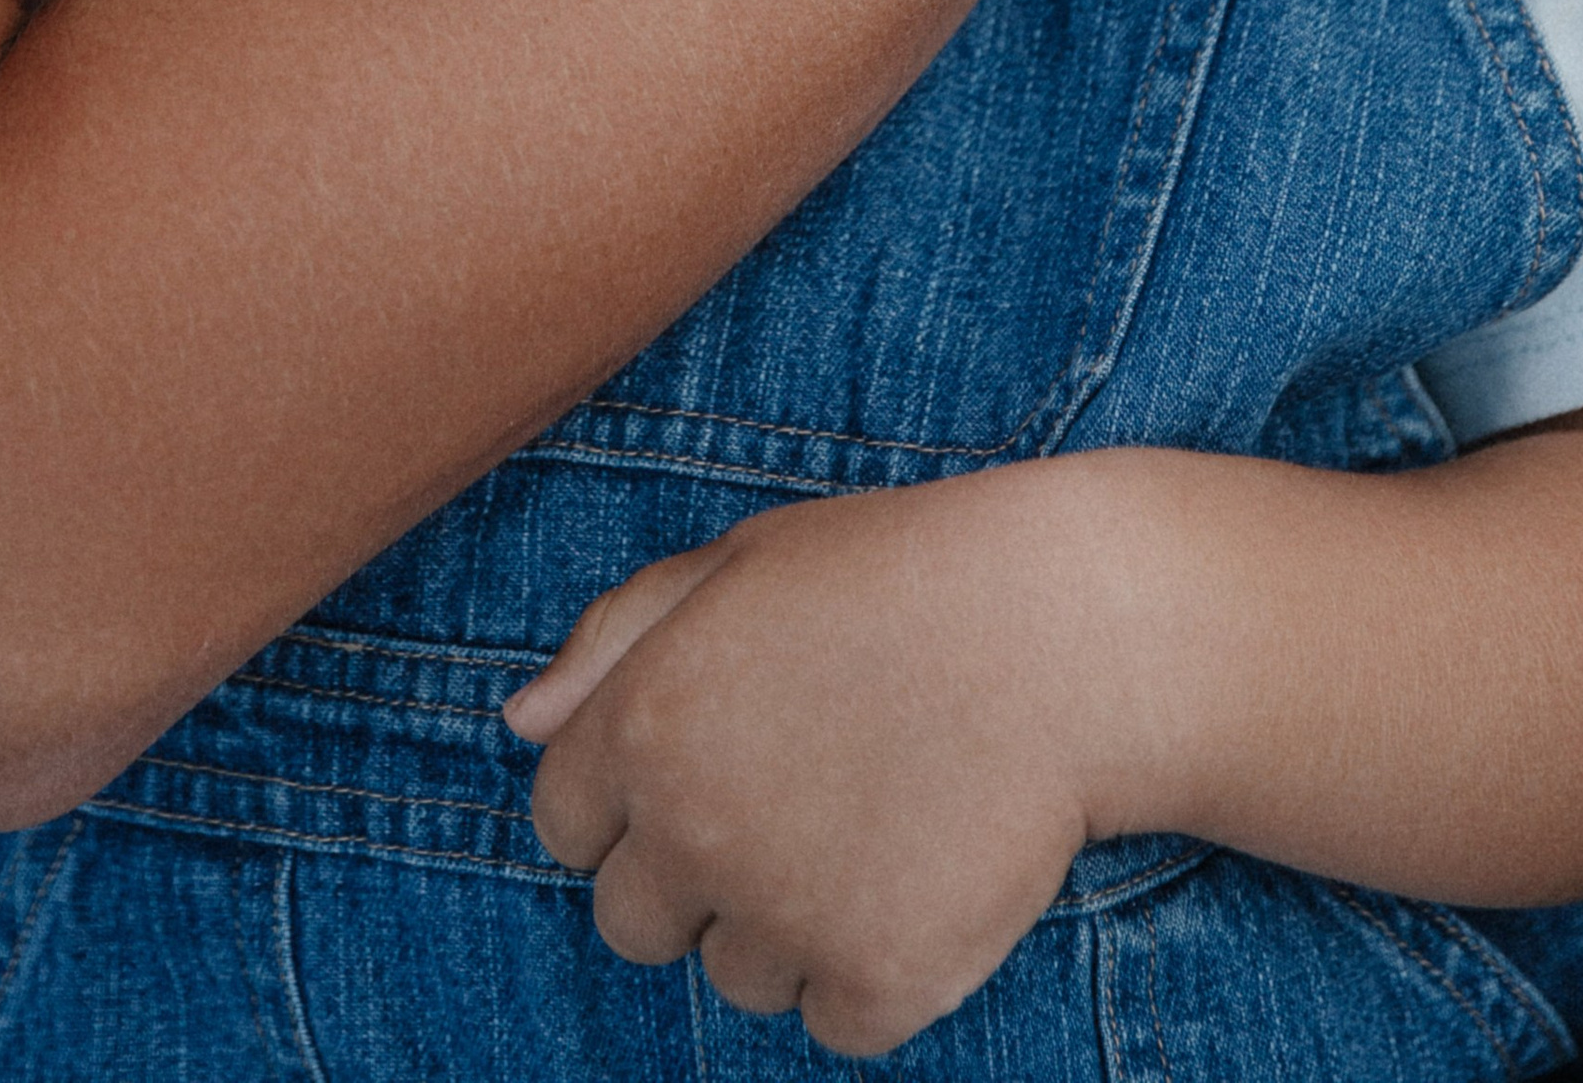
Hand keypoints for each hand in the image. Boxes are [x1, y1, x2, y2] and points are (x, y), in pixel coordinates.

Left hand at [503, 468, 1121, 1059]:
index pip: (564, 825)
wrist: (1067, 633)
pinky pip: (830, 1021)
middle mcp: (691, 829)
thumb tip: (515, 725)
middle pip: (633, 923)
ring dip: (789, 924)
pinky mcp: (874, 980)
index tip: (719, 758)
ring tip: (878, 815)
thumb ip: (614, 638)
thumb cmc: (901, 577)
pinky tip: (922, 872)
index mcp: (643, 720)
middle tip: (804, 792)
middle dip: (698, 876)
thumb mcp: (743, 560)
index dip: (634, 798)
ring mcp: (782, 913)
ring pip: (735, 976)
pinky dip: (871, 971)